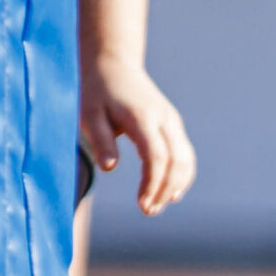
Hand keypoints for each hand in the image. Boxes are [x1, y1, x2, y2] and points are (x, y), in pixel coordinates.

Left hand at [81, 53, 194, 213]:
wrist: (113, 64)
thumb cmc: (96, 91)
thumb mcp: (89, 114)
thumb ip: (100, 140)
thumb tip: (109, 168)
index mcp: (143, 117)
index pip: (156, 157)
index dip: (152, 184)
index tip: (141, 205)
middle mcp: (164, 119)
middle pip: (177, 161)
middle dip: (164, 190)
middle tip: (148, 212)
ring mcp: (171, 121)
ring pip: (185, 159)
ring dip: (175, 186)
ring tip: (155, 207)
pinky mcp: (172, 125)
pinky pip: (184, 154)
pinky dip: (181, 176)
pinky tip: (169, 194)